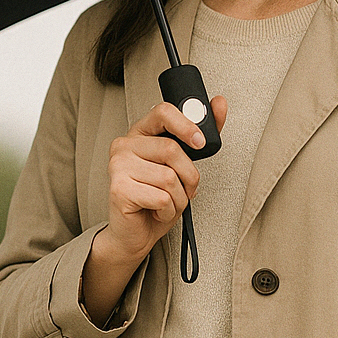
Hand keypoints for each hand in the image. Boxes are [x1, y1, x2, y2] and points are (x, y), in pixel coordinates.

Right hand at [99, 95, 227, 267]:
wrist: (134, 234)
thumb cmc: (157, 198)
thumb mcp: (182, 164)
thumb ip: (199, 134)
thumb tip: (219, 103)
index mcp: (140, 133)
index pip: (163, 112)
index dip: (186, 125)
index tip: (200, 142)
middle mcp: (124, 145)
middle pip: (171, 149)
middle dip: (189, 176)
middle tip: (185, 189)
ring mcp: (118, 166)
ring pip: (169, 177)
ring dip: (179, 198)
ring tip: (167, 203)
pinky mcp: (119, 189)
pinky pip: (161, 197)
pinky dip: (168, 211)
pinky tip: (157, 212)